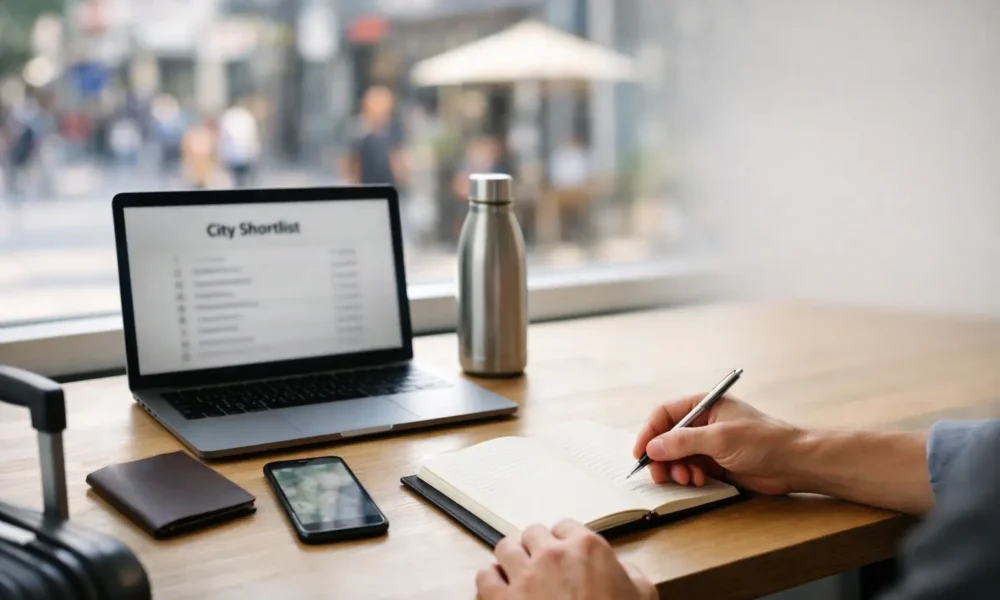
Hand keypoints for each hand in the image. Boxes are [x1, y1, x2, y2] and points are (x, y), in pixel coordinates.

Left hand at [476, 520, 655, 599]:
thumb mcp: (643, 595)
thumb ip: (630, 573)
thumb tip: (623, 569)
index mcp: (586, 548)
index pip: (565, 526)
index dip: (564, 541)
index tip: (565, 551)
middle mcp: (552, 555)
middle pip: (532, 533)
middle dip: (536, 547)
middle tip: (541, 563)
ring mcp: (524, 576)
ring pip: (505, 547)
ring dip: (511, 557)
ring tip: (517, 570)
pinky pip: (485, 577)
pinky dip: (490, 580)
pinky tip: (499, 589)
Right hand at [632, 395, 803, 495]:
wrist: (795, 463)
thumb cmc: (763, 441)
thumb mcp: (719, 439)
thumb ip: (683, 442)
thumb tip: (653, 447)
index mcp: (703, 405)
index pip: (665, 414)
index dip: (649, 432)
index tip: (641, 453)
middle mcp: (703, 423)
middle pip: (667, 438)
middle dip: (662, 456)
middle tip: (661, 474)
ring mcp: (709, 444)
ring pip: (677, 456)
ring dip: (676, 469)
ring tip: (687, 478)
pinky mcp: (715, 463)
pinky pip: (690, 468)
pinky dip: (689, 476)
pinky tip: (699, 480)